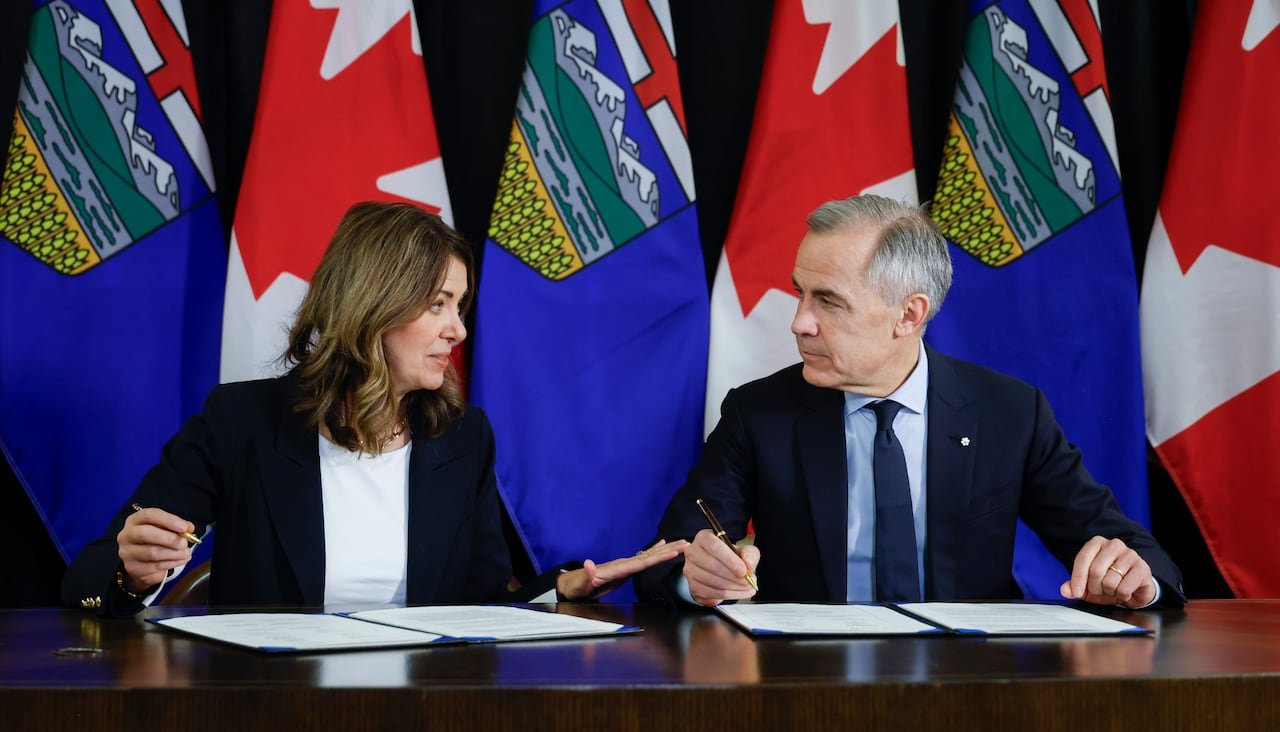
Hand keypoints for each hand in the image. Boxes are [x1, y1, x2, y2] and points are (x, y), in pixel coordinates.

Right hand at [116, 506, 194, 592]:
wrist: (142, 561)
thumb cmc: (155, 539)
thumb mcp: (164, 528)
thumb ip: (176, 526)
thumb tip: (189, 528)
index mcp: (135, 520)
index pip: (148, 515)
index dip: (168, 520)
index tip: (184, 527)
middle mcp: (126, 535)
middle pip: (145, 534)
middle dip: (169, 538)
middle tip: (185, 543)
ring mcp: (127, 552)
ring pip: (151, 552)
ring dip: (174, 553)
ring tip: (187, 553)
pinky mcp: (132, 567)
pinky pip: (155, 566)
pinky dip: (172, 563)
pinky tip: (182, 560)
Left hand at [556, 539, 688, 600]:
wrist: (571, 585)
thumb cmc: (576, 586)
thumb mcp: (579, 583)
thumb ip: (585, 575)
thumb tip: (589, 564)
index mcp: (617, 569)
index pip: (641, 562)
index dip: (658, 556)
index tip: (674, 551)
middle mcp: (623, 564)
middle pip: (650, 556)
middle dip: (668, 550)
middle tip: (687, 543)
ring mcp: (625, 566)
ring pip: (650, 556)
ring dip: (666, 550)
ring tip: (682, 544)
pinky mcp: (625, 570)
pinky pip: (645, 561)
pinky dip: (656, 553)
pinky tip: (663, 547)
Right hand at [683, 529, 758, 606]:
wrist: (720, 570)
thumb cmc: (731, 557)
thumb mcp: (744, 550)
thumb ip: (749, 554)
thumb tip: (748, 564)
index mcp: (704, 538)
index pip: (714, 546)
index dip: (730, 559)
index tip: (743, 571)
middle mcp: (693, 552)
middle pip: (713, 566)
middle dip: (735, 577)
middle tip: (749, 581)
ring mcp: (691, 570)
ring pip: (714, 582)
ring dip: (735, 587)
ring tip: (747, 587)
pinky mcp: (693, 586)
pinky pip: (713, 593)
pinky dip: (730, 595)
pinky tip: (740, 592)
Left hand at [1059, 536, 1156, 608]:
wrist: (1136, 587)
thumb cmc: (1110, 582)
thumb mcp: (1089, 585)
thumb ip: (1074, 586)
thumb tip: (1065, 590)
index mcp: (1098, 543)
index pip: (1083, 558)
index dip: (1077, 578)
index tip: (1076, 592)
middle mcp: (1114, 545)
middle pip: (1095, 571)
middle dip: (1095, 588)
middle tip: (1100, 591)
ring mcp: (1130, 555)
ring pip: (1110, 581)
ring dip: (1109, 592)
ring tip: (1113, 590)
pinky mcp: (1142, 568)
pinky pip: (1124, 588)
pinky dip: (1122, 596)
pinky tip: (1125, 592)